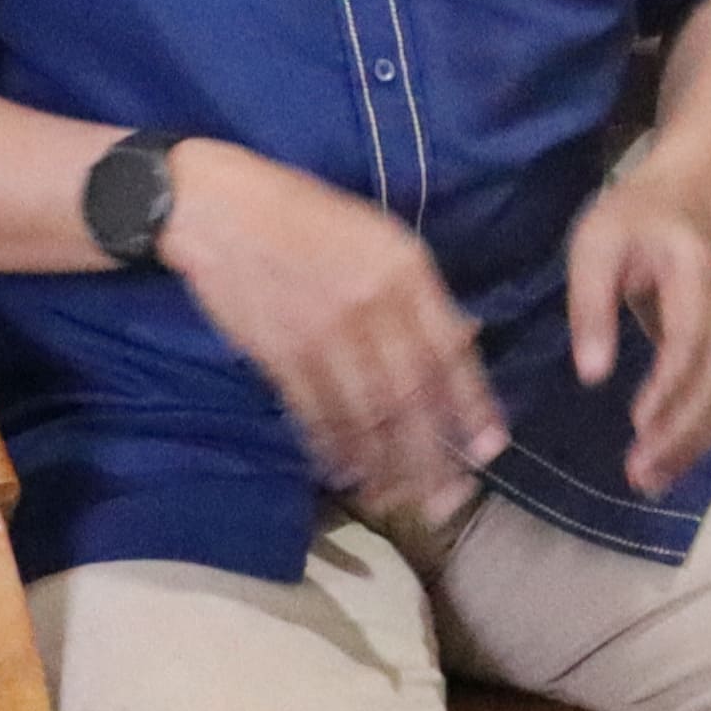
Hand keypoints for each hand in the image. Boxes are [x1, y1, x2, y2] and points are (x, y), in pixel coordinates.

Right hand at [157, 149, 500, 518]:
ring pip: (365, 414)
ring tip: (402, 499)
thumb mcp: (378, 234)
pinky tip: (348, 473)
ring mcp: (323, 333)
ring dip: (385, 463)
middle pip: (411, 396)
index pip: (449, 351)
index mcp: (405, 269)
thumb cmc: (306, 216)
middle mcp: (372, 305)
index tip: (489, 448)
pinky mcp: (278, 354)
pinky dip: (334, 448)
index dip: (473, 406)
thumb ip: (418, 291)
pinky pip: (315, 413)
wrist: (221, 211)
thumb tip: (460, 340)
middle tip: (446, 500)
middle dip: (432, 454)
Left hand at [565, 177, 710, 490]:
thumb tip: (591, 376)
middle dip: (680, 431)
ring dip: (693, 443)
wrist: (682, 199)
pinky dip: (700, 435)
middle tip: (637, 472)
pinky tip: (668, 463)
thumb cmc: (630, 221)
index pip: (691, 338)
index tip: (638, 423)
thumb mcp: (594, 247)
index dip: (669, 384)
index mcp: (693, 274)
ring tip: (650, 480)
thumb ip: (592, 307)